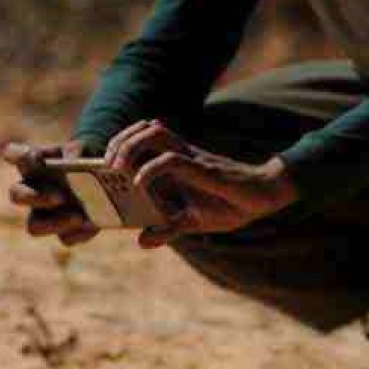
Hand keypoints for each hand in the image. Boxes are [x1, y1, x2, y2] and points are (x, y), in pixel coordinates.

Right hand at [3, 140, 99, 247]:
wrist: (106, 179)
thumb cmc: (87, 159)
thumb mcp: (86, 149)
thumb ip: (77, 150)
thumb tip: (71, 160)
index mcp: (33, 165)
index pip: (13, 154)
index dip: (16, 155)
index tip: (32, 157)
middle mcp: (32, 191)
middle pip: (16, 196)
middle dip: (35, 197)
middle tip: (60, 197)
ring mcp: (45, 215)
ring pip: (34, 227)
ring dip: (54, 223)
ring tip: (78, 217)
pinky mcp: (65, 232)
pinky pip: (66, 238)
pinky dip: (79, 233)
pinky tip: (92, 224)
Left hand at [106, 119, 298, 247]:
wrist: (264, 196)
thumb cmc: (231, 204)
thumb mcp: (192, 222)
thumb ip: (167, 228)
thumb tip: (142, 241)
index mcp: (177, 160)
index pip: (144, 136)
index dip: (121, 143)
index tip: (104, 165)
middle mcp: (182, 153)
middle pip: (144, 128)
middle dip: (119, 142)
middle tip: (106, 167)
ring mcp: (192, 158)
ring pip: (154, 133)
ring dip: (130, 147)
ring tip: (117, 170)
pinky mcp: (203, 168)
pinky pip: (171, 160)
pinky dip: (149, 170)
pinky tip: (139, 185)